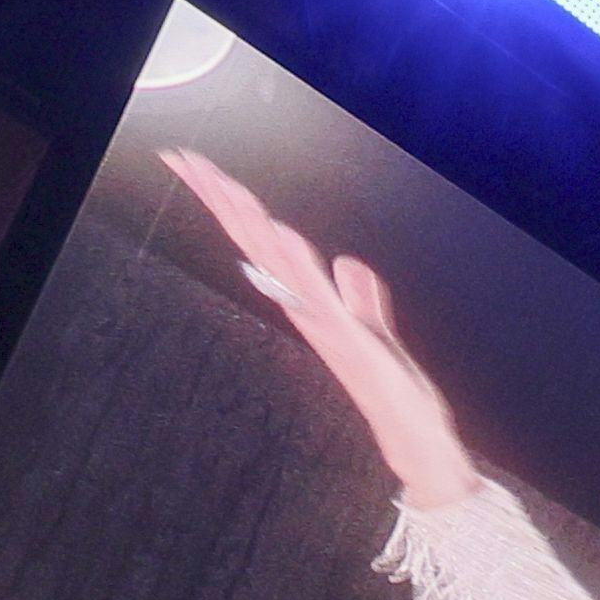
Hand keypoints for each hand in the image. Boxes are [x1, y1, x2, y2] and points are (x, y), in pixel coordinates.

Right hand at [161, 150, 477, 505]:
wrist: (414, 439)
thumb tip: (349, 263)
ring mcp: (326, 327)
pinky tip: (286, 237)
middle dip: (223, 201)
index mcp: (308, 301)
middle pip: (256, 244)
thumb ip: (361, 297)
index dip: (231, 204)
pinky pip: (319, 298)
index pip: (261, 242)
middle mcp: (307, 311)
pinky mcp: (352, 343)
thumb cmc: (392, 389)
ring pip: (279, 266)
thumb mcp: (376, 330)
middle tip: (184, 160)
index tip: (198, 166)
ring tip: (228, 187)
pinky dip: (301, 268)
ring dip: (253, 225)